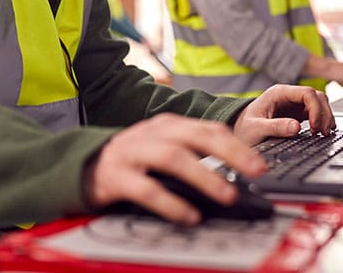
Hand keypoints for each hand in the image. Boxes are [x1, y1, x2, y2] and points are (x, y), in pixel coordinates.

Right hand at [83, 113, 266, 224]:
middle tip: (255, 172)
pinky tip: (189, 217)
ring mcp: (133, 152)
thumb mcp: (162, 147)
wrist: (82, 164)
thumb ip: (192, 153)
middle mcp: (153, 133)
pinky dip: (171, 203)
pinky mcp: (115, 176)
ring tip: (227, 196)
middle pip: (196, 137)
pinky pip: (147, 188)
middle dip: (230, 153)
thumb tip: (233, 172)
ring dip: (204, 176)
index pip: (209, 129)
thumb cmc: (132, 158)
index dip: (237, 145)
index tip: (260, 165)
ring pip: (174, 158)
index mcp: (168, 125)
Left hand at [232, 84, 335, 144]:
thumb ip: (275, 127)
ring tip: (325, 133)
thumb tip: (296, 127)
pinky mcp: (296, 113)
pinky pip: (315, 113)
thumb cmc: (244, 128)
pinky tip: (323, 131)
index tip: (315, 127)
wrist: (238, 132)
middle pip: (316, 96)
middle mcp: (288, 96)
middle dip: (323, 114)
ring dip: (325, 116)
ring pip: (319, 103)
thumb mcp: (256, 129)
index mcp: (278, 93)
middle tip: (323, 132)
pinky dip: (322, 120)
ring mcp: (293, 104)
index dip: (315, 109)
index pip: (306, 93)